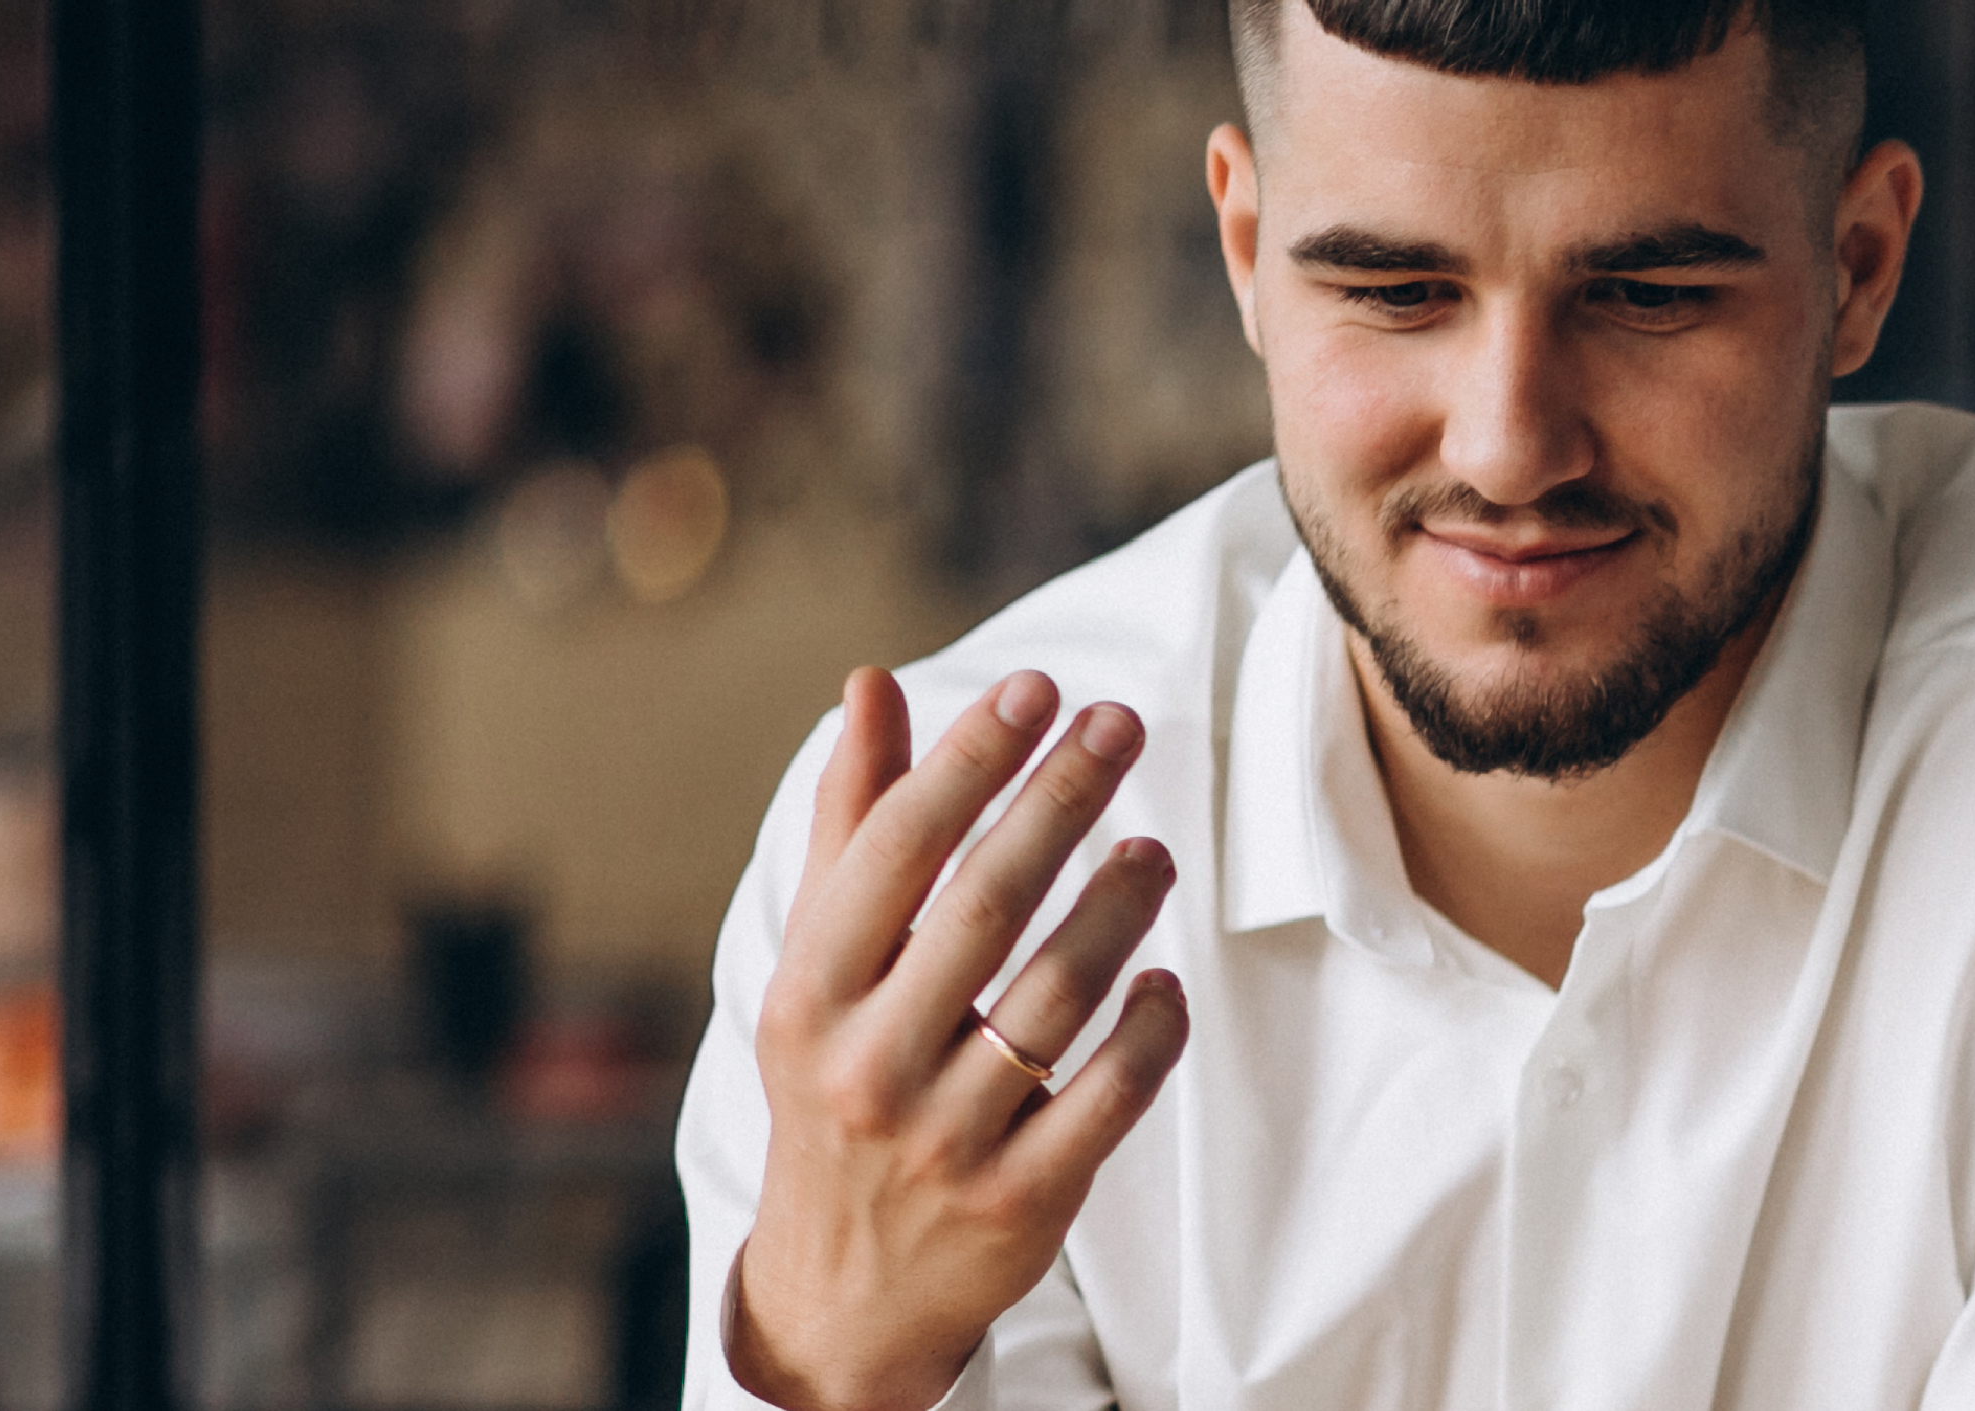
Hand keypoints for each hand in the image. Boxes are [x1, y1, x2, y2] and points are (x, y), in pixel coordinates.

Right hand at [725, 670, 1193, 1410]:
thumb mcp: (821, 970)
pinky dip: (1149, 1030)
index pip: (894, 852)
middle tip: (1122, 723)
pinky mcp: (1022, 1200)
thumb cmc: (839, 1086)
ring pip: (1056, 996)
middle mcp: (868, 1065)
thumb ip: (855, 827)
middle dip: (1059, 800)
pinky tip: (1166, 981)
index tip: (1036, 688)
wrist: (842, 1288)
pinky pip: (1109, 1095)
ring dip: (1119, 905)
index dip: (969, 759)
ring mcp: (947, 1138)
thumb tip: (871, 685)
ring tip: (1153, 848)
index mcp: (808, 997)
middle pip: (984, 906)